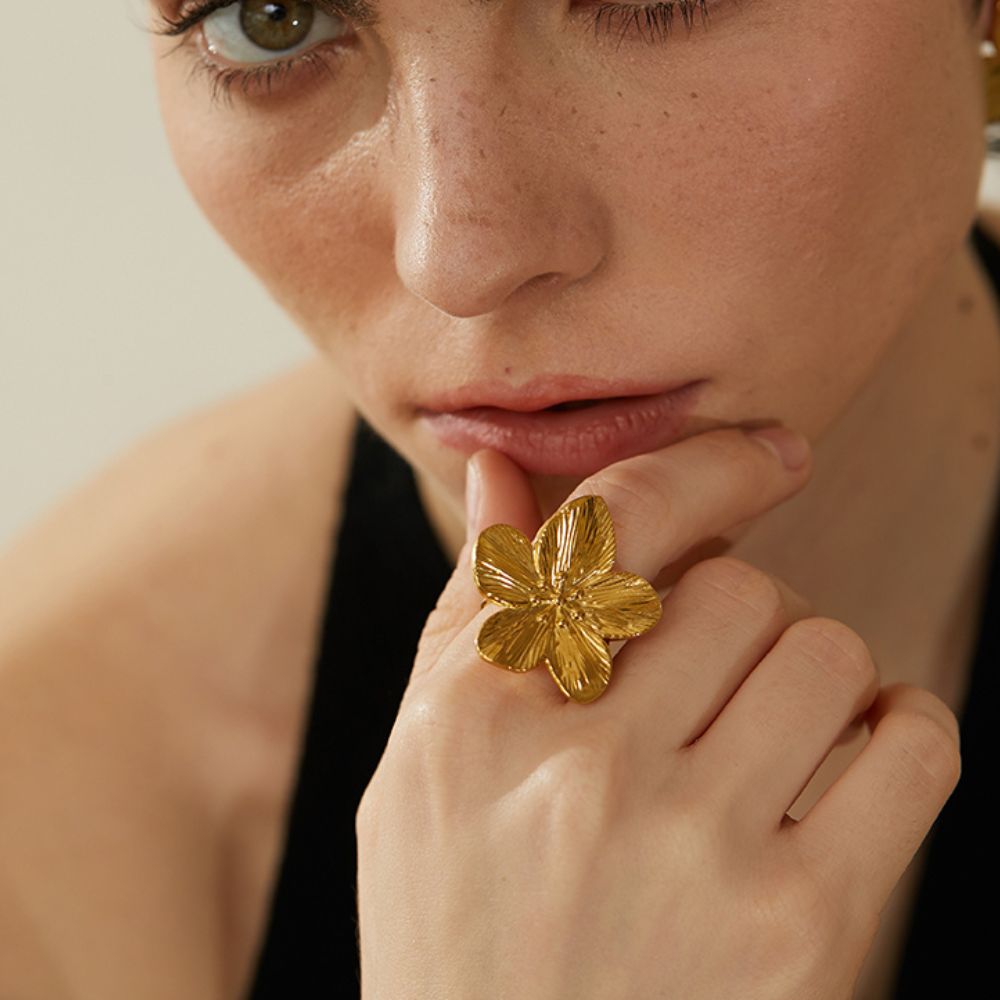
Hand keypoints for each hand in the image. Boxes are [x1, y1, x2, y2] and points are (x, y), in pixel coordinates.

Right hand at [355, 426, 961, 999]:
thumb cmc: (453, 934)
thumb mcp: (422, 770)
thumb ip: (468, 614)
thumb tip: (495, 478)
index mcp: (479, 719)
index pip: (614, 526)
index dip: (704, 468)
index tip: (764, 457)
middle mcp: (583, 772)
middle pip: (733, 586)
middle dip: (736, 612)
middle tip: (716, 671)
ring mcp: (696, 849)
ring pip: (822, 648)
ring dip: (807, 672)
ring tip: (768, 730)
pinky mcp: (801, 928)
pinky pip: (910, 745)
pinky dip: (901, 729)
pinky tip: (851, 759)